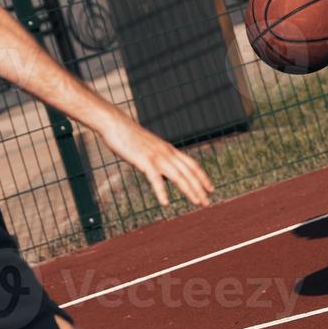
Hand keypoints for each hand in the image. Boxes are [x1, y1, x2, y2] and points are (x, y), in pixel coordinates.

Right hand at [99, 116, 213, 207]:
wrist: (117, 125)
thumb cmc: (131, 138)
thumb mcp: (150, 150)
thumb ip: (160, 162)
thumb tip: (167, 177)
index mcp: (169, 150)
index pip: (192, 164)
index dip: (203, 177)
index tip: (211, 188)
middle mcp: (167, 153)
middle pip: (189, 172)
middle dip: (200, 188)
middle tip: (208, 202)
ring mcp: (157, 156)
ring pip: (178, 176)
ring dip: (189, 190)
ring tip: (197, 202)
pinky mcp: (144, 160)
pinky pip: (155, 178)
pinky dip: (162, 191)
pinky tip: (166, 203)